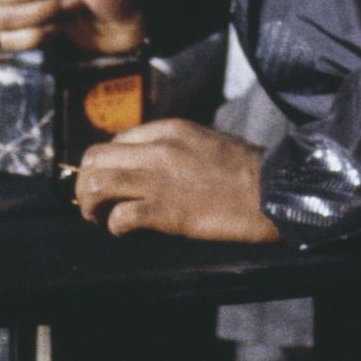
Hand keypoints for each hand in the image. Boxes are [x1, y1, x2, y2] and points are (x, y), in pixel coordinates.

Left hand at [73, 120, 280, 241]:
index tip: (112, 181)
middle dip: (86, 183)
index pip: (116, 139)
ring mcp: (159, 179)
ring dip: (90, 205)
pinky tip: (125, 231)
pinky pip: (120, 216)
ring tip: (100, 218)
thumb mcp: (209, 141)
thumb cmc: (249, 170)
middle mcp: (158, 149)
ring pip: (96, 184)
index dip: (108, 163)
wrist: (274, 190)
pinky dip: (114, 227)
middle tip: (95, 203)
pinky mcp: (166, 210)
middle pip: (94, 158)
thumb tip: (153, 162)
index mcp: (170, 129)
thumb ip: (177, 146)